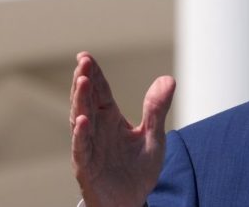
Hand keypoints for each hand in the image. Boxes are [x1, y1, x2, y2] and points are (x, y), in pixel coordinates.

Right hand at [70, 52, 175, 206]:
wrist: (133, 202)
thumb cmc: (139, 169)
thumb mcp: (154, 136)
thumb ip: (157, 110)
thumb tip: (168, 79)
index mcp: (111, 119)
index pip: (100, 92)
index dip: (94, 74)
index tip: (86, 56)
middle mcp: (96, 130)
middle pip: (87, 101)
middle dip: (85, 80)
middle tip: (83, 61)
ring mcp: (89, 147)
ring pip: (80, 120)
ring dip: (80, 101)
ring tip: (83, 81)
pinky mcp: (87, 167)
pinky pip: (81, 148)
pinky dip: (80, 134)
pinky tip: (82, 120)